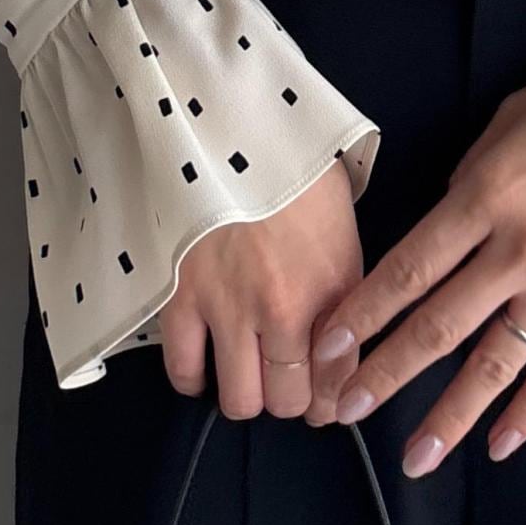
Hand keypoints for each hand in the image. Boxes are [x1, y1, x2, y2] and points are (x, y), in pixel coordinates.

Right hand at [158, 156, 361, 417]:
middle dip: (290, 398)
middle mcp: (287, 310)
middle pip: (289, 401)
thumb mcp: (342, 220)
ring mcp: (230, 308)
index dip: (334, 400)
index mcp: (336, 286)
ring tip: (244, 370)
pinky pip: (184, 371)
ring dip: (245, 393)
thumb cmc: (294, 163)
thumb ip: (344, 281)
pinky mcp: (181, 298)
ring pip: (240, 401)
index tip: (326, 398)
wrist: (230, 123)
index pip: (342, 380)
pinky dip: (194, 377)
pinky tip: (203, 361)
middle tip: (283, 378)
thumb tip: (343, 330)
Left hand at [307, 80, 525, 474]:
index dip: (364, 313)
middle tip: (344, 410)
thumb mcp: (507, 125)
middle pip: (438, 326)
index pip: (408, 269)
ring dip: (448, 415)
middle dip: (385, 374)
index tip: (328, 347)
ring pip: (495, 364)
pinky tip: (497, 445)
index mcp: (486, 197)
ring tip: (414, 459)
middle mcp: (520, 249)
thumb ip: (469, 183)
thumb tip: (442, 228)